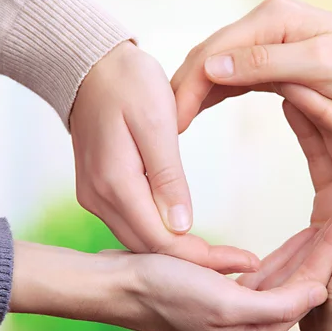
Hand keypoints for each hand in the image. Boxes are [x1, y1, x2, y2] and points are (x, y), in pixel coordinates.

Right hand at [10, 240, 324, 330]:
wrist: (116, 285)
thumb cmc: (161, 293)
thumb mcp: (223, 304)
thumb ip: (276, 306)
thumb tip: (318, 295)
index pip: (305, 289)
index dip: (331, 254)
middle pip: (299, 282)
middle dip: (326, 249)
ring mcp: (239, 314)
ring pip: (287, 277)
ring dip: (309, 249)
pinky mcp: (227, 297)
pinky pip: (267, 275)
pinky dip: (285, 254)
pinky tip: (302, 236)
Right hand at [70, 42, 257, 272]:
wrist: (90, 67)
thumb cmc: (128, 84)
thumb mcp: (156, 121)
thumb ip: (167, 176)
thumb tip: (181, 226)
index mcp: (114, 182)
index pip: (161, 240)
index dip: (201, 257)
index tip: (241, 261)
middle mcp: (99, 198)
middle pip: (150, 249)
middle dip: (195, 261)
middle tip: (240, 263)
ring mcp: (95, 197)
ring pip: (140, 242)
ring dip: (179, 253)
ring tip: (223, 256)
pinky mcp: (100, 192)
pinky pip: (133, 226)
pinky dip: (162, 237)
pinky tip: (188, 237)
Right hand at [172, 0, 331, 130]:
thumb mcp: (318, 65)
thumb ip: (266, 63)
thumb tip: (213, 66)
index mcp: (272, 19)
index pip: (216, 51)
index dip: (190, 84)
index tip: (174, 118)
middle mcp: (263, 23)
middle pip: (210, 55)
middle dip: (185, 89)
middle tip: (166, 124)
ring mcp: (265, 38)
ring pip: (217, 64)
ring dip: (195, 91)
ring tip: (176, 119)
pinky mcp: (270, 56)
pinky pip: (234, 72)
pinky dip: (215, 90)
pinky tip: (201, 106)